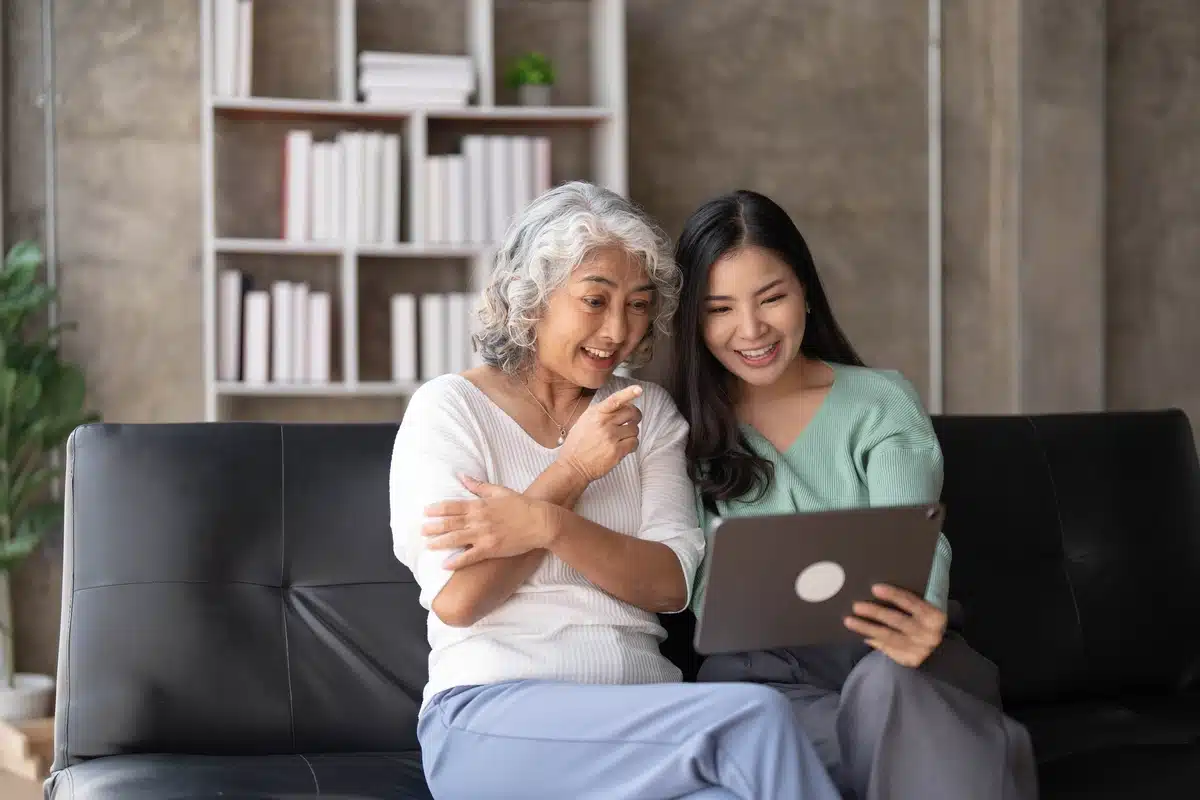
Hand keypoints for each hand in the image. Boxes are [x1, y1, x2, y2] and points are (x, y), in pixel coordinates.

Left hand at [421, 475, 554, 568]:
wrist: (540, 522)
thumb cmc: (521, 505)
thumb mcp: (499, 491)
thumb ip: (479, 486)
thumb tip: (462, 476)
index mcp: (480, 505)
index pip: (452, 506)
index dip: (437, 509)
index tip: (425, 512)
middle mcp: (478, 520)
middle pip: (450, 523)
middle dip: (433, 527)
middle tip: (421, 530)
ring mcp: (483, 535)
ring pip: (455, 540)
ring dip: (439, 542)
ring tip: (427, 545)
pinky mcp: (490, 549)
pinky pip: (469, 556)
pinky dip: (456, 561)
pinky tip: (445, 565)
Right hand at [558, 384, 642, 481]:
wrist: (573, 466)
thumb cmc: (577, 444)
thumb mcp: (584, 421)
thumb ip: (601, 412)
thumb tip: (620, 404)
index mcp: (595, 414)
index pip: (614, 400)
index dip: (628, 393)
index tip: (638, 389)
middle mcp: (604, 423)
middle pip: (631, 413)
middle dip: (635, 416)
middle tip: (633, 420)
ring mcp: (611, 437)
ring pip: (634, 429)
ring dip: (631, 432)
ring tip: (622, 437)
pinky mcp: (617, 451)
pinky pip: (634, 443)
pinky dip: (632, 444)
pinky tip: (623, 446)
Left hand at [844, 584, 946, 667]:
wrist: (938, 646)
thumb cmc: (924, 618)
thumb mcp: (925, 608)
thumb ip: (910, 600)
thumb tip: (878, 590)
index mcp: (935, 617)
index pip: (913, 603)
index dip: (894, 595)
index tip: (874, 588)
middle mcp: (930, 635)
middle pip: (898, 621)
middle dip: (876, 613)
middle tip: (856, 606)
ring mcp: (920, 650)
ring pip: (890, 637)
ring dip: (867, 628)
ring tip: (849, 621)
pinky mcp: (911, 660)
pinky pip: (888, 649)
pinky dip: (874, 641)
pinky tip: (861, 635)